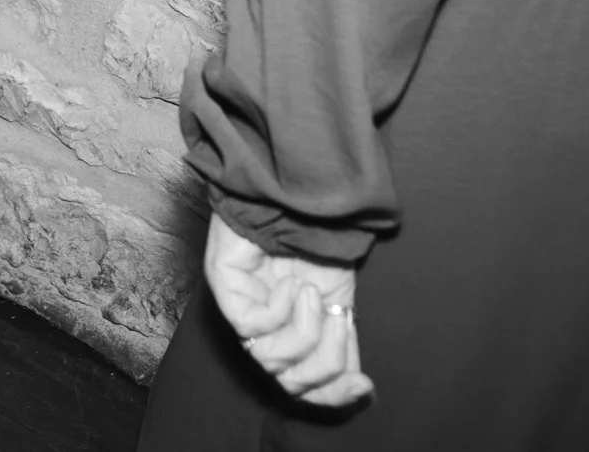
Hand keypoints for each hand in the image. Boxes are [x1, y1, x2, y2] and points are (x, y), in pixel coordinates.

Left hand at [201, 213, 373, 409]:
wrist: (300, 194)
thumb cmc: (317, 241)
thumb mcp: (341, 298)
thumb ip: (343, 342)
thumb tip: (361, 388)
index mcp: (293, 332)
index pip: (305, 387)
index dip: (333, 395)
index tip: (365, 386)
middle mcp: (266, 328)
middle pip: (291, 382)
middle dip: (324, 362)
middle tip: (338, 319)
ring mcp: (242, 308)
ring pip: (272, 361)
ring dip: (305, 331)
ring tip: (311, 292)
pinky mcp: (223, 289)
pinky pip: (251, 327)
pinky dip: (280, 310)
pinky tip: (291, 284)